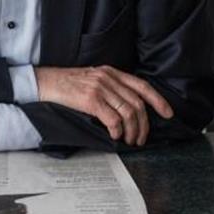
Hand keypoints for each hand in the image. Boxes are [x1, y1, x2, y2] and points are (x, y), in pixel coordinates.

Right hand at [35, 66, 172, 145]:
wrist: (45, 82)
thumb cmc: (67, 85)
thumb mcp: (93, 79)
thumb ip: (110, 87)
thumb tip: (127, 109)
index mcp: (112, 72)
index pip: (142, 86)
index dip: (158, 100)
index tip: (168, 113)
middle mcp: (108, 78)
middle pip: (137, 104)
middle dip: (144, 125)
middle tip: (141, 138)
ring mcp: (100, 88)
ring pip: (128, 113)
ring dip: (132, 131)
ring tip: (129, 140)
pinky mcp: (91, 100)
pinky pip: (113, 119)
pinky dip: (117, 131)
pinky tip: (114, 136)